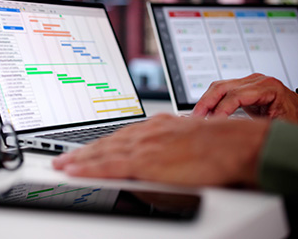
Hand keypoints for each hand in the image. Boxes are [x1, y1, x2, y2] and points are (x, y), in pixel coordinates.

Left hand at [53, 114, 269, 186]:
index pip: (120, 137)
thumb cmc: (218, 143)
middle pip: (106, 143)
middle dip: (82, 152)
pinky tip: (75, 171)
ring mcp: (144, 146)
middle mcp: (145, 133)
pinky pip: (109, 165)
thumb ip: (168, 145)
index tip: (85, 151)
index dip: (100, 145)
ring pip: (103, 152)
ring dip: (80, 159)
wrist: (235, 144)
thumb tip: (159, 154)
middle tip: (63, 158)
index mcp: (156, 127)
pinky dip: (89, 168)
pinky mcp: (146, 161)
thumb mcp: (187, 138)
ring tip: (62, 164)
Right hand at [192, 73, 297, 126]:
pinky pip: (221, 90)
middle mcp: (256, 81)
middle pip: (222, 87)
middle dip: (206, 103)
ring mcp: (248, 82)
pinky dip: (210, 101)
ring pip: (218, 86)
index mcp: (268, 88)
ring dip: (205, 101)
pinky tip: (204, 113)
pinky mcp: (242, 87)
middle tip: (195, 119)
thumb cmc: (297, 120)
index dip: (221, 109)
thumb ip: (258, 129)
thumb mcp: (280, 127)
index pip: (237, 95)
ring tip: (196, 117)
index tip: (212, 123)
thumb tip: (238, 137)